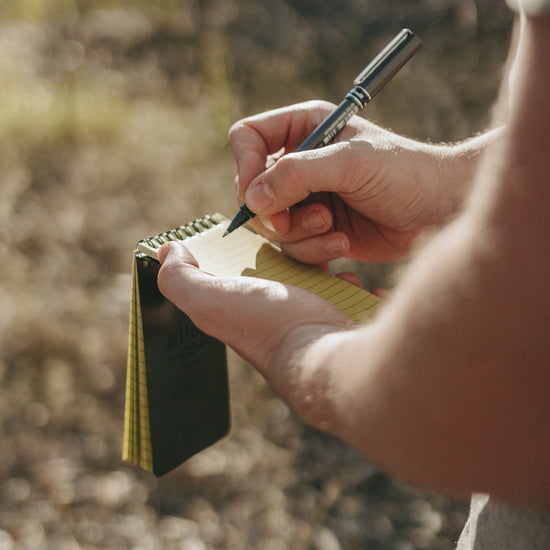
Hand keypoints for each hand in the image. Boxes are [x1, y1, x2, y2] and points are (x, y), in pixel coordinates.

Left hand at [157, 240, 353, 399]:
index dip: (256, 246)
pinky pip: (354, 304)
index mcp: (246, 310)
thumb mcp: (210, 300)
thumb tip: (169, 251)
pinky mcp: (346, 328)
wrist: (324, 358)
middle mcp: (278, 320)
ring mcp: (315, 326)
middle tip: (315, 232)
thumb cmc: (269, 326)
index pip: (246, 270)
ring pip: (325, 285)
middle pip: (290, 273)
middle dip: (304, 251)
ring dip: (332, 269)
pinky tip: (361, 288)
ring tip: (338, 253)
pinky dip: (359, 293)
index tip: (272, 225)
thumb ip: (181, 279)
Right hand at [229, 100, 490, 263]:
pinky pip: (292, 247)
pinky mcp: (317, 230)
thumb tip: (252, 198)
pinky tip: (342, 245)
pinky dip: (311, 252)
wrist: (437, 210)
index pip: (247, 139)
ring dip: (300, 235)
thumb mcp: (351, 164)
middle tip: (314, 218)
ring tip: (334, 228)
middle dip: (277, 212)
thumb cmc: (403, 173)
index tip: (256, 196)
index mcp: (302, 129)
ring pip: (271, 225)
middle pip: (253, 191)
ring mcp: (306, 199)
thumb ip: (298, 175)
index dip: (244, 166)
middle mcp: (298, 163)